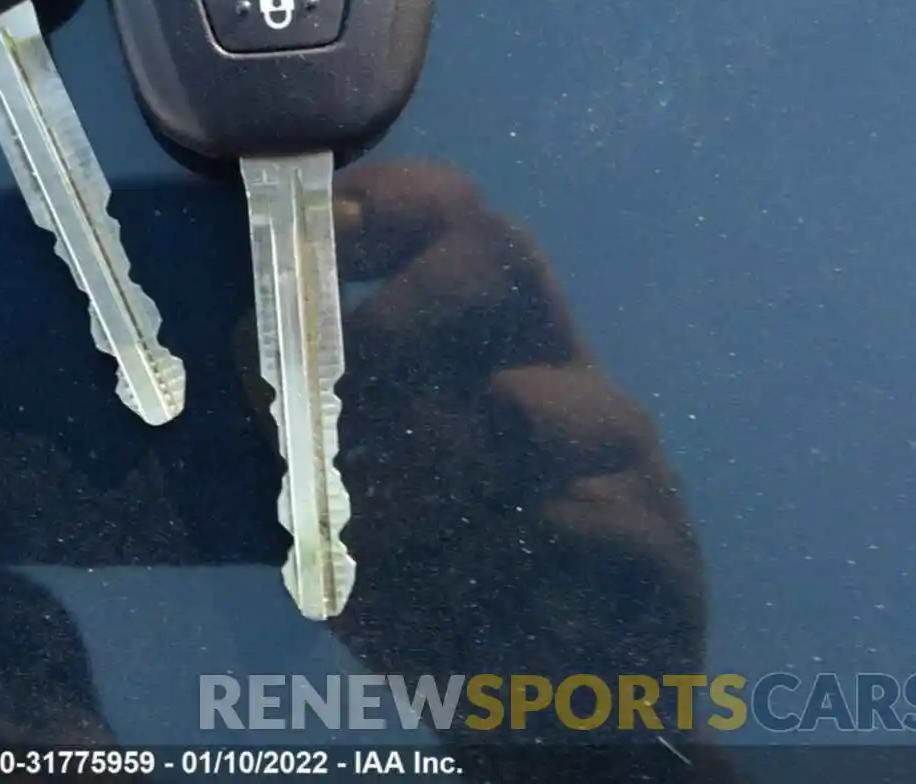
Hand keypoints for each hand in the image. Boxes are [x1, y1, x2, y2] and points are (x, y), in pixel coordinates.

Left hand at [251, 163, 704, 699]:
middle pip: (506, 256)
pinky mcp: (667, 557)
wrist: (538, 717)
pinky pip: (603, 524)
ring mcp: (625, 463)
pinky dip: (529, 554)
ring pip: (550, 402)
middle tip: (344, 386)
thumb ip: (306, 418)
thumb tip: (248, 345)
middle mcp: (556, 377)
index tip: (321, 231)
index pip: (455, 219)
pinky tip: (491, 593)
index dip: (390, 200)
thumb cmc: (433, 591)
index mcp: (482, 347)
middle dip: (406, 307)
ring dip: (445, 461)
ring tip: (386, 523)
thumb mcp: (348, 495)